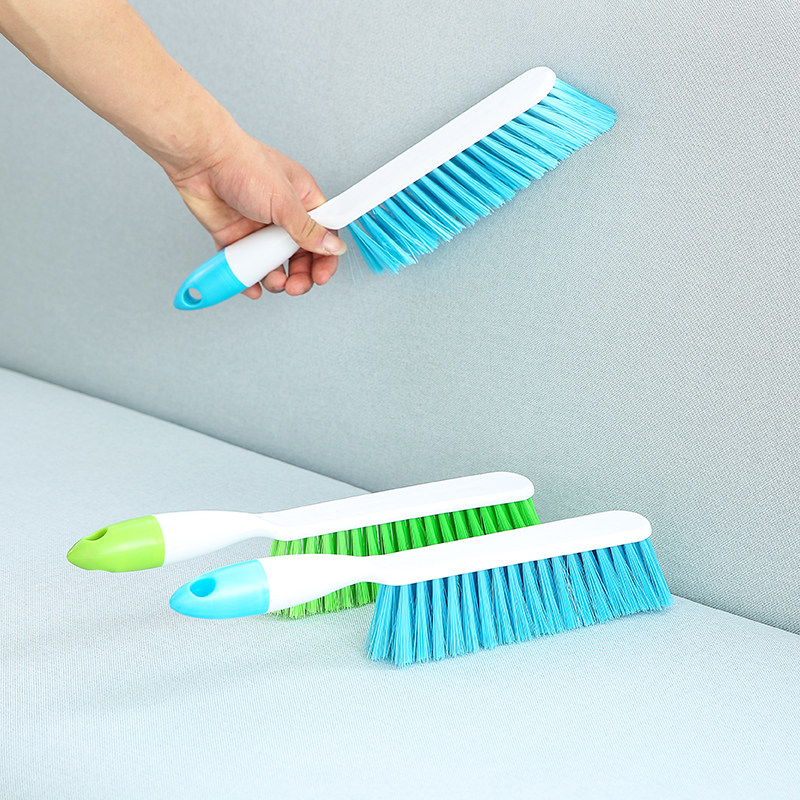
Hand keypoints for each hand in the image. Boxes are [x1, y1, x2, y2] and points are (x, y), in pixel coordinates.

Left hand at [169, 124, 345, 297]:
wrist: (201, 159)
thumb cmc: (244, 164)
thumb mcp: (285, 201)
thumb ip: (308, 230)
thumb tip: (334, 247)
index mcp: (302, 201)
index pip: (322, 236)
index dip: (325, 259)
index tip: (321, 277)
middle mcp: (282, 217)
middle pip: (299, 256)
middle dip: (300, 276)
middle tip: (294, 287)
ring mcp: (258, 229)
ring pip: (273, 265)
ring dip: (275, 279)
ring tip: (272, 282)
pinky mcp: (235, 238)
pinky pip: (245, 265)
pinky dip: (248, 279)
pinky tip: (251, 286)